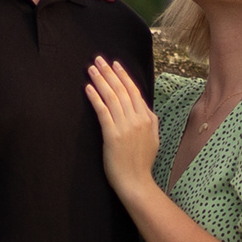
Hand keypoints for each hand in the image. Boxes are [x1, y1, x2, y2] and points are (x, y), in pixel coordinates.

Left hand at [84, 56, 158, 188]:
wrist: (136, 182)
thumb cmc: (142, 163)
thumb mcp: (154, 139)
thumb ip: (151, 121)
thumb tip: (147, 109)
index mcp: (148, 119)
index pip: (134, 91)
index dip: (123, 76)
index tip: (115, 64)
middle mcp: (138, 119)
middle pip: (122, 90)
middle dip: (109, 73)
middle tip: (99, 59)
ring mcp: (125, 127)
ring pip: (112, 97)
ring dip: (101, 81)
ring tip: (91, 69)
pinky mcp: (112, 135)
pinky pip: (103, 112)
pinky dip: (95, 98)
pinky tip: (88, 87)